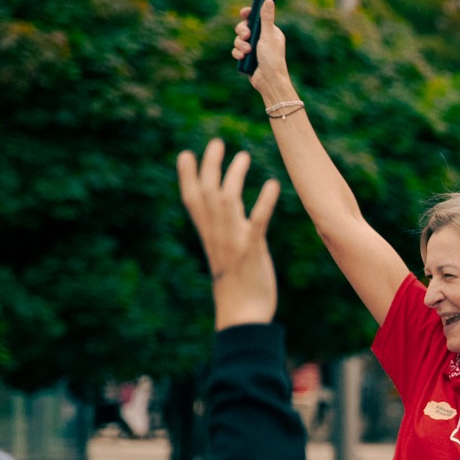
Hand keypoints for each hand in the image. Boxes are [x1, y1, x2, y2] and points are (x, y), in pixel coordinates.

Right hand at [178, 139, 278, 328]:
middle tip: (216, 142)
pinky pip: (257, 221)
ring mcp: (233, 242)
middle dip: (209, 166)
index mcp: (209, 237)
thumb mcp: (226, 258)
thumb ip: (224, 236)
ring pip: (226, 201)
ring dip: (234, 176)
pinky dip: (264, 202)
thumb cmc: (237, 290)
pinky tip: (273, 185)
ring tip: (245, 155)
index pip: (191, 201)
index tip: (186, 153)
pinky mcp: (252, 251)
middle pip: (205, 193)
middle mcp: (217, 236)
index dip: (186, 177)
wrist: (242, 317)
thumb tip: (223, 220)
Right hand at [232, 0, 293, 100]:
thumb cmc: (272, 59)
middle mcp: (261, 39)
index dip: (248, 15)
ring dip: (240, 44)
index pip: (256, 18)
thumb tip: (268, 0)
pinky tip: (242, 58)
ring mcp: (253, 49)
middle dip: (242, 31)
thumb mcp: (268, 36)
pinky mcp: (247, 58)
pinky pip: (236, 50)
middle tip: (246, 36)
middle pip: (244, 27)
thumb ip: (266, 18)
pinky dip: (238, 53)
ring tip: (247, 51)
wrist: (269, 81)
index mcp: (270, 32)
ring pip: (238, 39)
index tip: (244, 13)